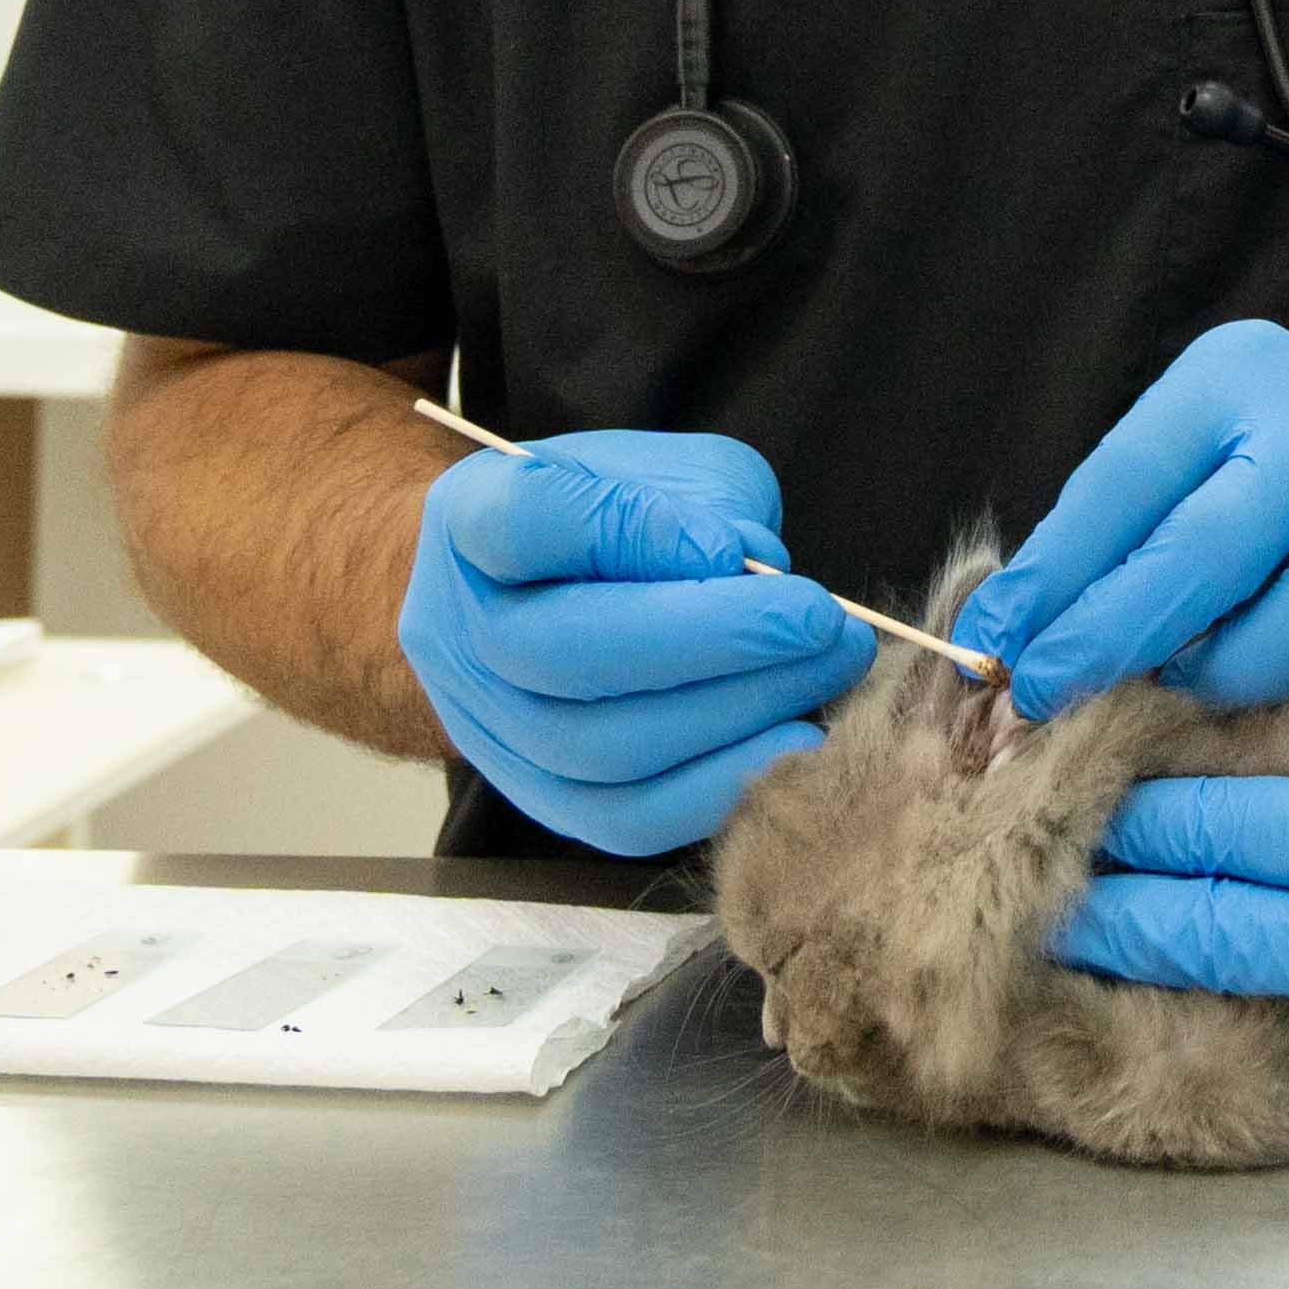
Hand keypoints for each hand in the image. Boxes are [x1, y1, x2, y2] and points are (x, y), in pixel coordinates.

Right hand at [393, 429, 867, 857]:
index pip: (523, 520)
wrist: (548, 594)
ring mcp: (490, 727)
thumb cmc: (618, 514)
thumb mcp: (662, 468)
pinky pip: (626, 819)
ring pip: (602, 746)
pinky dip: (720, 786)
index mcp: (471, 516)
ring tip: (828, 668)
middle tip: (818, 618)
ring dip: (737, 710)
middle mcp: (460, 629)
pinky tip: (796, 738)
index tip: (730, 546)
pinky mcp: (541, 801)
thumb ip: (704, 504)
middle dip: (714, 638)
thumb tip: (754, 572)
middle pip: (565, 652)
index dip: (627, 532)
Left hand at [954, 320, 1288, 717]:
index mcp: (1235, 379)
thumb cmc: (1253, 479)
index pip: (1125, 483)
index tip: (992, 649)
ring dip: (1231, 672)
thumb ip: (1096, 546)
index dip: (1053, 578)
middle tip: (1044, 700)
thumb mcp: (1175, 468)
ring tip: (1184, 687)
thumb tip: (996, 645)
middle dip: (1113, 638)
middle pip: (1209, 549)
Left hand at [1056, 667, 1288, 1172]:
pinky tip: (1242, 1012)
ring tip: (1088, 954)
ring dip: (1176, 988)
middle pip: (1209, 938)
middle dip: (1105, 903)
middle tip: (1017, 879)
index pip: (1237, 828)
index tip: (1068, 771)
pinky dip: (1287, 1038)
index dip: (1142, 800)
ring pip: (1265, 1024)